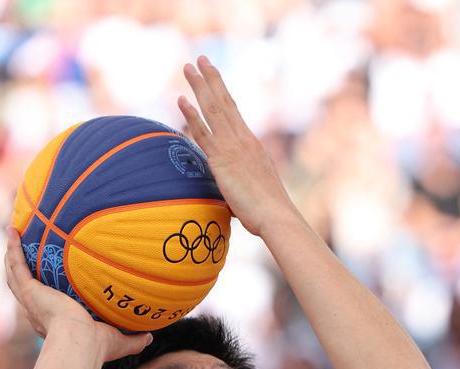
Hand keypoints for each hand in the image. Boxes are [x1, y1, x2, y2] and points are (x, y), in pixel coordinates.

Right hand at [4, 228, 151, 362]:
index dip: (44, 291)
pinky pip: (16, 265)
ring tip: (13, 235)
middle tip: (23, 251)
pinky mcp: (29, 291)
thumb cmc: (97, 347)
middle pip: (25, 286)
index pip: (46, 303)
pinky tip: (13, 231)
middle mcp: (38, 311)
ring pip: (15, 274)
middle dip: (23, 269)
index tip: (49, 281)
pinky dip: (12, 248)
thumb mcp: (118, 341)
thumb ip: (133, 340)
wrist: (80, 343)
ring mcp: (31, 300)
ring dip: (12, 255)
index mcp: (54, 322)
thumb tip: (149, 337)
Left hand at [178, 56, 295, 238]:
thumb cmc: (269, 213)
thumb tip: (237, 193)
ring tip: (188, 66)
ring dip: (199, 86)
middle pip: (224, 103)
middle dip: (211, 79)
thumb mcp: (257, 192)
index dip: (223, 94)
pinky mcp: (222, 161)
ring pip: (213, 110)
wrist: (277, 217)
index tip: (214, 77)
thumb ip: (244, 184)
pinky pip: (204, 133)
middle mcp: (244, 140)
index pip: (234, 114)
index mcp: (253, 146)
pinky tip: (181, 100)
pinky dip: (192, 115)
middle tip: (200, 59)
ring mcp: (233, 148)